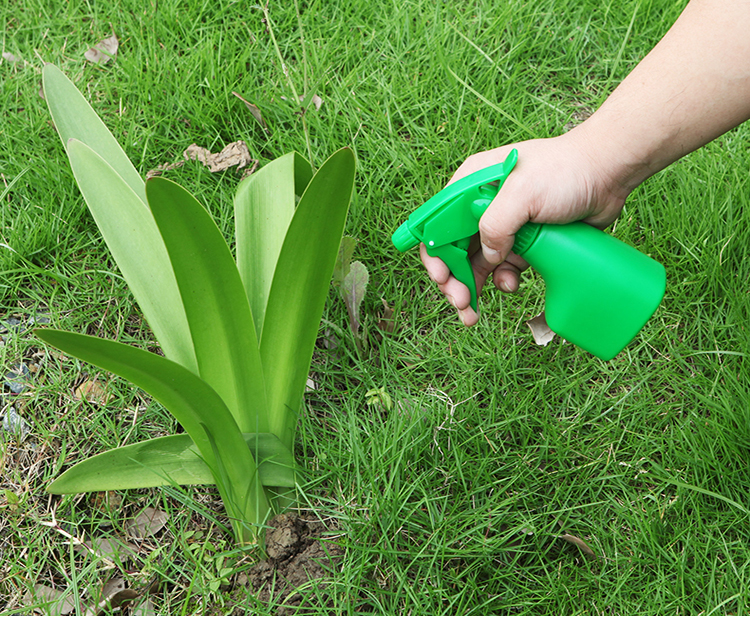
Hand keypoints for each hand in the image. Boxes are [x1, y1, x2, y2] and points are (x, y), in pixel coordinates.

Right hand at [421, 129, 629, 324]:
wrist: (608, 173)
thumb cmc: (566, 172)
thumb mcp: (523, 193)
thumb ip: (495, 225)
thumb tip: (489, 258)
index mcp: (471, 186)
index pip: (439, 224)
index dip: (435, 254)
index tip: (442, 279)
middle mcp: (482, 205)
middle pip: (455, 249)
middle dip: (454, 279)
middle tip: (461, 304)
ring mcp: (505, 224)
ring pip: (479, 263)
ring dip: (476, 287)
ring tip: (476, 311)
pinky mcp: (525, 240)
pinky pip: (505, 267)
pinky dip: (504, 281)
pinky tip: (513, 285)